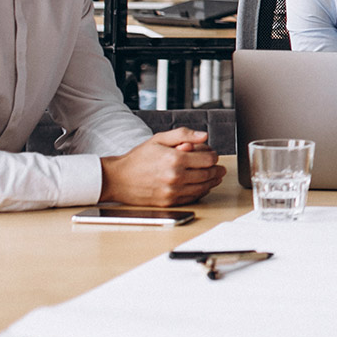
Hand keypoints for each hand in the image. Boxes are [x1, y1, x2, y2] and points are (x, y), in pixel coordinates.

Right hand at [100, 127, 225, 205]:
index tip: (212, 155)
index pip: (208, 159)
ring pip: (203, 188)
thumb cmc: (138, 158)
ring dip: (212, 182)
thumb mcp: (159, 139)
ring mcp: (172, 192)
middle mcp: (175, 177)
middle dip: (216, 170)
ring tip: (214, 177)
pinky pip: (192, 198)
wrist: (117, 179)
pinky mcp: (168, 202)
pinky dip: (200, 192)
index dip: (214, 156)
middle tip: (218, 168)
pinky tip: (201, 186)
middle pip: (208, 174)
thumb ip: (183, 134)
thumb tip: (204, 136)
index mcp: (174, 159)